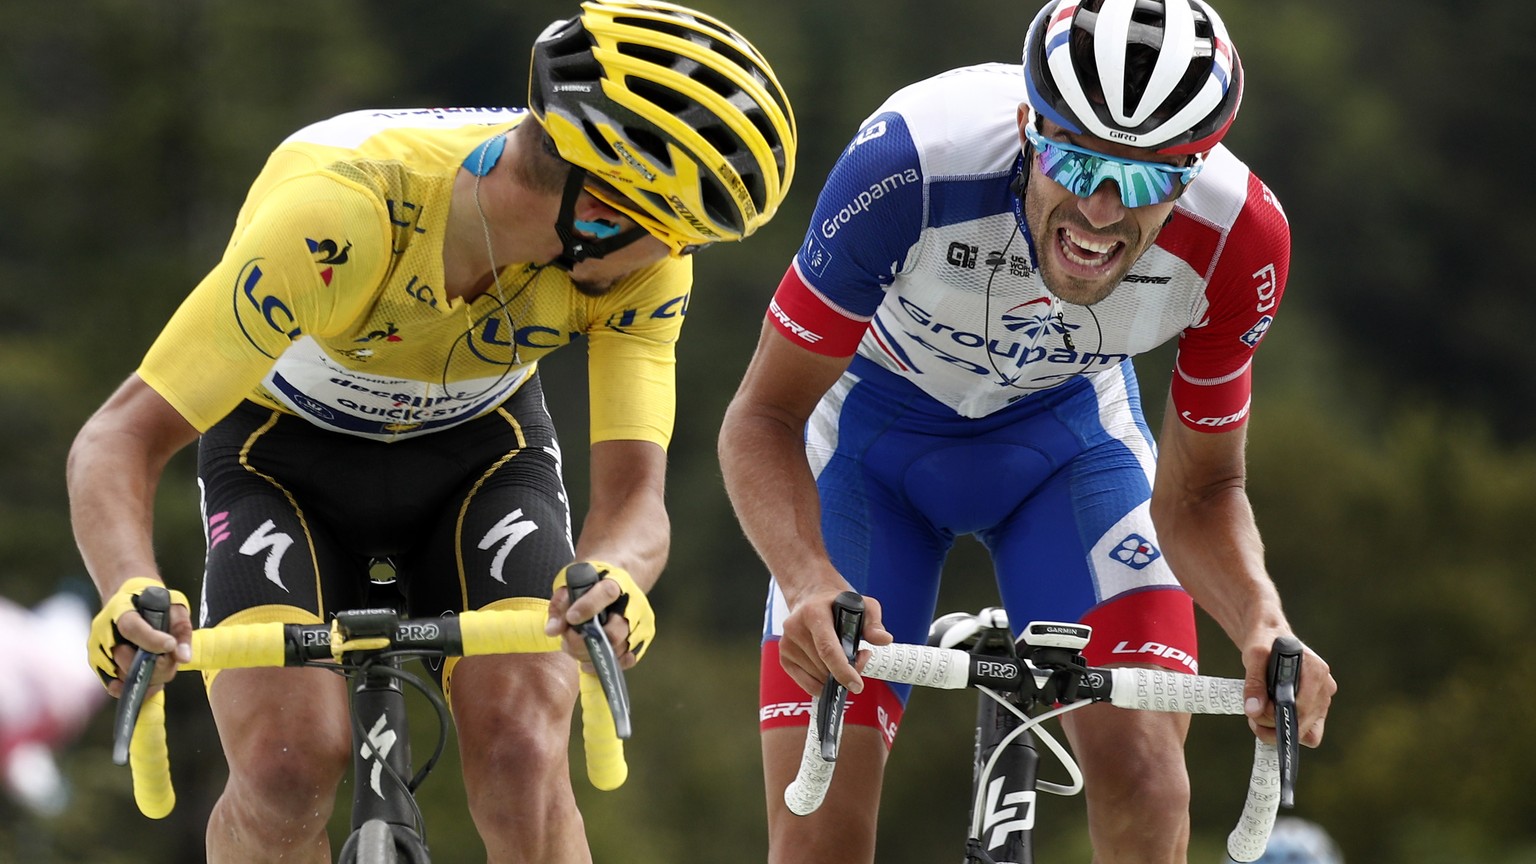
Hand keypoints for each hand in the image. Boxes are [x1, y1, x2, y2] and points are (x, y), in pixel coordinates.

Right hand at [88, 577, 192, 696]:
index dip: (151, 640)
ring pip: (122, 675)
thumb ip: (181, 630)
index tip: (170, 645)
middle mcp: (102, 631)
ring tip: (161, 665)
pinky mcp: (98, 666)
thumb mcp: (173, 607)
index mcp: (120, 610)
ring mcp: (97, 650)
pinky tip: (149, 682)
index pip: (131, 628)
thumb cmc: (152, 604)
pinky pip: (114, 686)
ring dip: (147, 676)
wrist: (129, 601)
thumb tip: (183, 657)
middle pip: (125, 657)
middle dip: (154, 665)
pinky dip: (134, 688)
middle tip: (170, 660)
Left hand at [546, 561, 654, 667]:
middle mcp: (633, 603)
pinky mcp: (643, 636)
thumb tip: (552, 630)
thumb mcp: (571, 585)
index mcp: (616, 582)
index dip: (588, 608)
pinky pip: (629, 658)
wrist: (618, 581)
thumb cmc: (592, 583)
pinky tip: (589, 662)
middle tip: (567, 641)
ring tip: (574, 648)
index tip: (570, 618)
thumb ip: (561, 605)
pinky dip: (608, 663)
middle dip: (586, 643)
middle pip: (614, 632)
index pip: (606, 594)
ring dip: (592, 655)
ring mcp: (641, 622)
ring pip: (619, 648)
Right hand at [777, 584, 890, 696]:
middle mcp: (795, 628)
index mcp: (814, 613)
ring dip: (834, 677)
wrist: (811, 598)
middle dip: (845, 672)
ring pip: (816, 677)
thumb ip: (874, 623)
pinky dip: (822, 684)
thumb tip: (885, 640)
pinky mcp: (784, 656)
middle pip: (823, 666)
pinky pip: (806, 683)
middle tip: (859, 658)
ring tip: (843, 658)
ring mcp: (787, 644)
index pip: (827, 649)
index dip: (843, 670)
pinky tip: (830, 669)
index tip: (857, 685)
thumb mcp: (863, 605)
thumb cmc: (839, 604)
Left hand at [1241, 635, 1335, 747]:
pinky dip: (1286, 730)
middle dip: (1274, 725)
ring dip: (1279, 731)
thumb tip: (1253, 710)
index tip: (1257, 712)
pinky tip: (1269, 719)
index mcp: (1315, 671)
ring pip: (1306, 733)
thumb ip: (1254, 683)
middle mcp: (1324, 688)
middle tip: (1253, 713)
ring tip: (1258, 716)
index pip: (1301, 709)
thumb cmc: (1266, 644)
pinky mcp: (1317, 710)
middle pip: (1304, 724)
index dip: (1276, 716)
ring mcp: (1323, 700)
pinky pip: (1306, 732)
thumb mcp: (1254, 656)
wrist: (1271, 639)